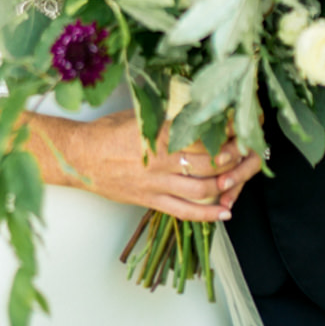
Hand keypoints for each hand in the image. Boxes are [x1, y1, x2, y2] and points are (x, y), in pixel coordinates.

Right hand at [38, 115, 257, 223]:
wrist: (77, 156)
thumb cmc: (106, 133)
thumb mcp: (139, 116)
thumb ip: (168, 117)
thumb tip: (197, 111)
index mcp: (159, 134)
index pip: (205, 134)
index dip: (228, 133)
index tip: (241, 129)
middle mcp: (162, 160)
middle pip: (211, 162)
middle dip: (234, 158)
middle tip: (246, 153)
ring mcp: (156, 183)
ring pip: (203, 187)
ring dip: (226, 184)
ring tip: (238, 177)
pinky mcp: (150, 200)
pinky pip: (185, 210)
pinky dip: (208, 213)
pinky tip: (225, 211)